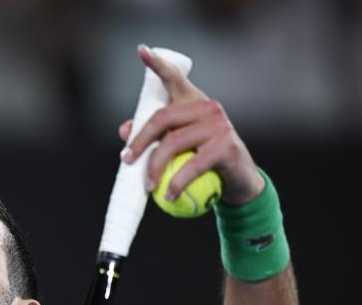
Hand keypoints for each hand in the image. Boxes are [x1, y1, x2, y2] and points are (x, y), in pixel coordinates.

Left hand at [118, 45, 264, 206]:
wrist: (237, 180)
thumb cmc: (203, 160)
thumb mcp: (177, 147)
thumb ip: (152, 137)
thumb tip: (123, 130)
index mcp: (192, 102)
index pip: (174, 78)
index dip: (157, 64)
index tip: (141, 50)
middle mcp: (206, 107)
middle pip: (162, 118)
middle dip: (140, 141)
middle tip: (126, 161)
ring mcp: (218, 125)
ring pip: (173, 143)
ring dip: (154, 167)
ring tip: (148, 186)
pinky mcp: (226, 145)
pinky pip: (192, 165)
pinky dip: (176, 183)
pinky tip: (168, 196)